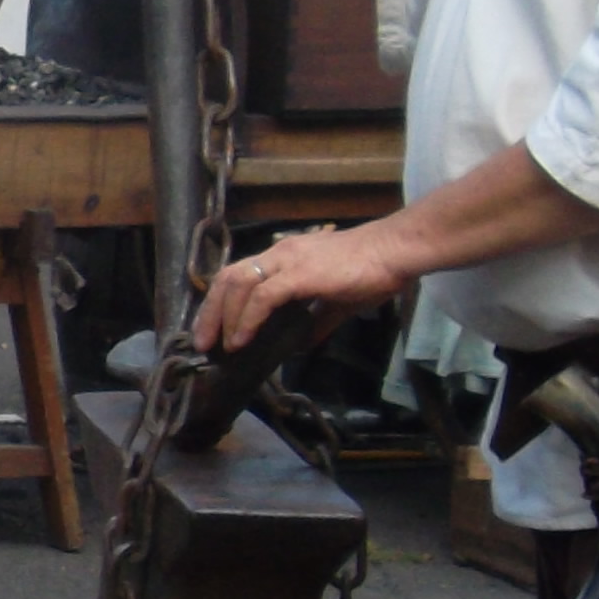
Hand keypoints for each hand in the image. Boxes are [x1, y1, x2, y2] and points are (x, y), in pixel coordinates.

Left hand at [192, 221, 405, 349]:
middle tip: (203, 342)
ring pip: (238, 285)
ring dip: (223, 317)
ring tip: (220, 346)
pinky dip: (247, 319)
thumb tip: (300, 346)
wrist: (396, 252)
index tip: (212, 329)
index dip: (220, 302)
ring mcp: (288, 261)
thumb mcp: (337, 300)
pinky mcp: (300, 274)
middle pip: (228, 278)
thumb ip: (316, 321)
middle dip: (210, 311)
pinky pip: (262, 297)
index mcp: (285, 256)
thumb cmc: (372, 272)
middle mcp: (279, 253)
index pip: (238, 274)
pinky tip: (243, 339)